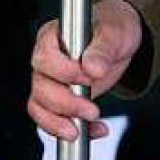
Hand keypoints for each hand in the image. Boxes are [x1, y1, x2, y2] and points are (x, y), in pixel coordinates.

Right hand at [29, 0, 143, 141]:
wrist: (120, 43)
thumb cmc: (112, 29)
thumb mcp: (114, 33)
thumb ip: (103, 48)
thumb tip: (92, 67)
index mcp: (52, 37)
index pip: (45, 57)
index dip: (63, 72)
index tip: (88, 78)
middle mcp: (46, 61)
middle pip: (40, 87)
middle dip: (65, 104)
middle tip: (92, 110)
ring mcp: (51, 82)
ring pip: (40, 107)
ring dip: (61, 123)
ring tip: (85, 128)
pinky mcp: (60, 101)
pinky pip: (53, 121)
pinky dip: (72, 130)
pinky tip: (94, 130)